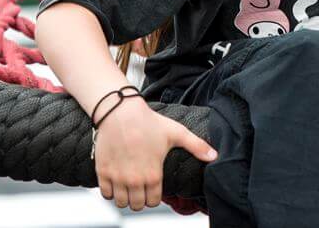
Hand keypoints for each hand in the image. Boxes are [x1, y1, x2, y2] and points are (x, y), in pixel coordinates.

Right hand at [94, 100, 216, 209]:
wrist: (120, 111)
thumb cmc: (148, 121)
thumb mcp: (176, 133)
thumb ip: (197, 146)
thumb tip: (214, 156)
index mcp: (153, 175)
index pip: (153, 203)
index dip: (154, 196)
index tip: (152, 187)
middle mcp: (135, 180)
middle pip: (136, 206)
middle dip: (139, 199)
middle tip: (140, 187)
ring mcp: (118, 177)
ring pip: (121, 203)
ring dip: (125, 197)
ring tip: (128, 185)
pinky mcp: (103, 172)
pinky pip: (105, 194)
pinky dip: (110, 191)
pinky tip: (116, 180)